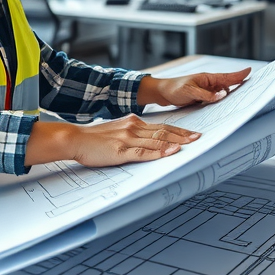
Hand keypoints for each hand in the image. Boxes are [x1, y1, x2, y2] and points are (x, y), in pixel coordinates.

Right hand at [25, 115, 199, 167]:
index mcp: (132, 122)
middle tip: (199, 138)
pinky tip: (170, 152)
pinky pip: (143, 152)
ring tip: (190, 145)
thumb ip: (132, 133)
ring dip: (175, 143)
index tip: (191, 134)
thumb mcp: (116, 130)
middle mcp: (133, 127)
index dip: (178, 130)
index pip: (161, 126)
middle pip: (163, 131)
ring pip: (157, 140)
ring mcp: (127, 139)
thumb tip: (147, 139)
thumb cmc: (94, 138)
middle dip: (183, 135)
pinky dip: (159, 153)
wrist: (75, 139)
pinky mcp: (121, 150)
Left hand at [137, 67, 251, 107]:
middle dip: (239, 86)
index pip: (226, 77)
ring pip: (222, 93)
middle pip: (228, 85)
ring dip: (230, 96)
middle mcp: (209, 84)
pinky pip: (215, 100)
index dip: (239, 75)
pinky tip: (225, 107)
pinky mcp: (202, 98)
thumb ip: (206, 94)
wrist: (162, 93)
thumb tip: (223, 94)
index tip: (250, 71)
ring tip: (242, 99)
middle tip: (251, 89)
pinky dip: (221, 102)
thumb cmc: (174, 88)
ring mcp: (206, 91)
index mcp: (207, 78)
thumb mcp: (190, 91)